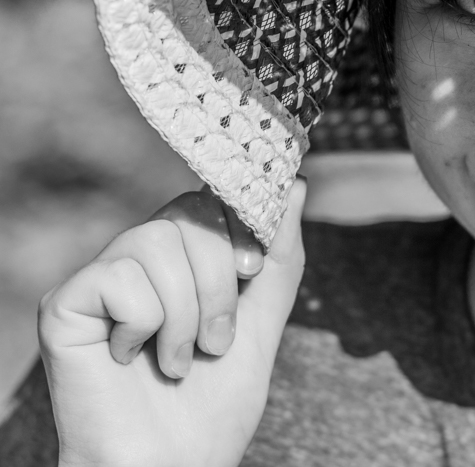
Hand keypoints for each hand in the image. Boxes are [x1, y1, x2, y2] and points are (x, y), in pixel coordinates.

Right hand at [38, 179, 306, 466]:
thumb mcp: (262, 322)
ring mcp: (100, 279)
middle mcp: (137, 260)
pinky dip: (145, 323)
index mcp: (182, 261)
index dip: (239, 225)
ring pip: (157, 240)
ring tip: (178, 360)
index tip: (254, 270)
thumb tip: (295, 184)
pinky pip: (120, 275)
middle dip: (220, 281)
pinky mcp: (65, 303)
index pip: (210, 199)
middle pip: (188, 212)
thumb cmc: (212, 404)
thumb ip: (279, 257)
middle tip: (216, 341)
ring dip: (186, 312)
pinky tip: (131, 358)